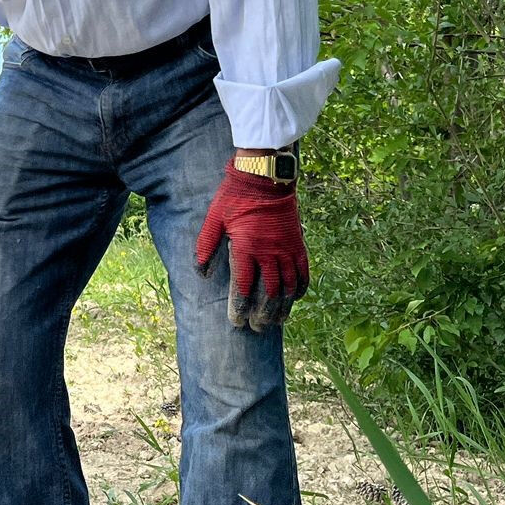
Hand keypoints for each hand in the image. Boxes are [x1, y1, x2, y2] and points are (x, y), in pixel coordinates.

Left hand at [194, 164, 307, 331]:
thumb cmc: (234, 197)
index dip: (240, 307)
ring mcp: (287, 249)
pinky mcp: (298, 243)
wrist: (264, 177)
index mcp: (246, 248)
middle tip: (256, 327)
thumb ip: (206, 247)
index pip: (244, 287)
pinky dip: (300, 288)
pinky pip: (303, 271)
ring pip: (288, 287)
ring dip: (283, 307)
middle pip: (269, 293)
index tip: (236, 321)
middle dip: (263, 314)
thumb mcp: (213, 219)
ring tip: (276, 321)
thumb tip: (201, 274)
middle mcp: (270, 253)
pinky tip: (295, 298)